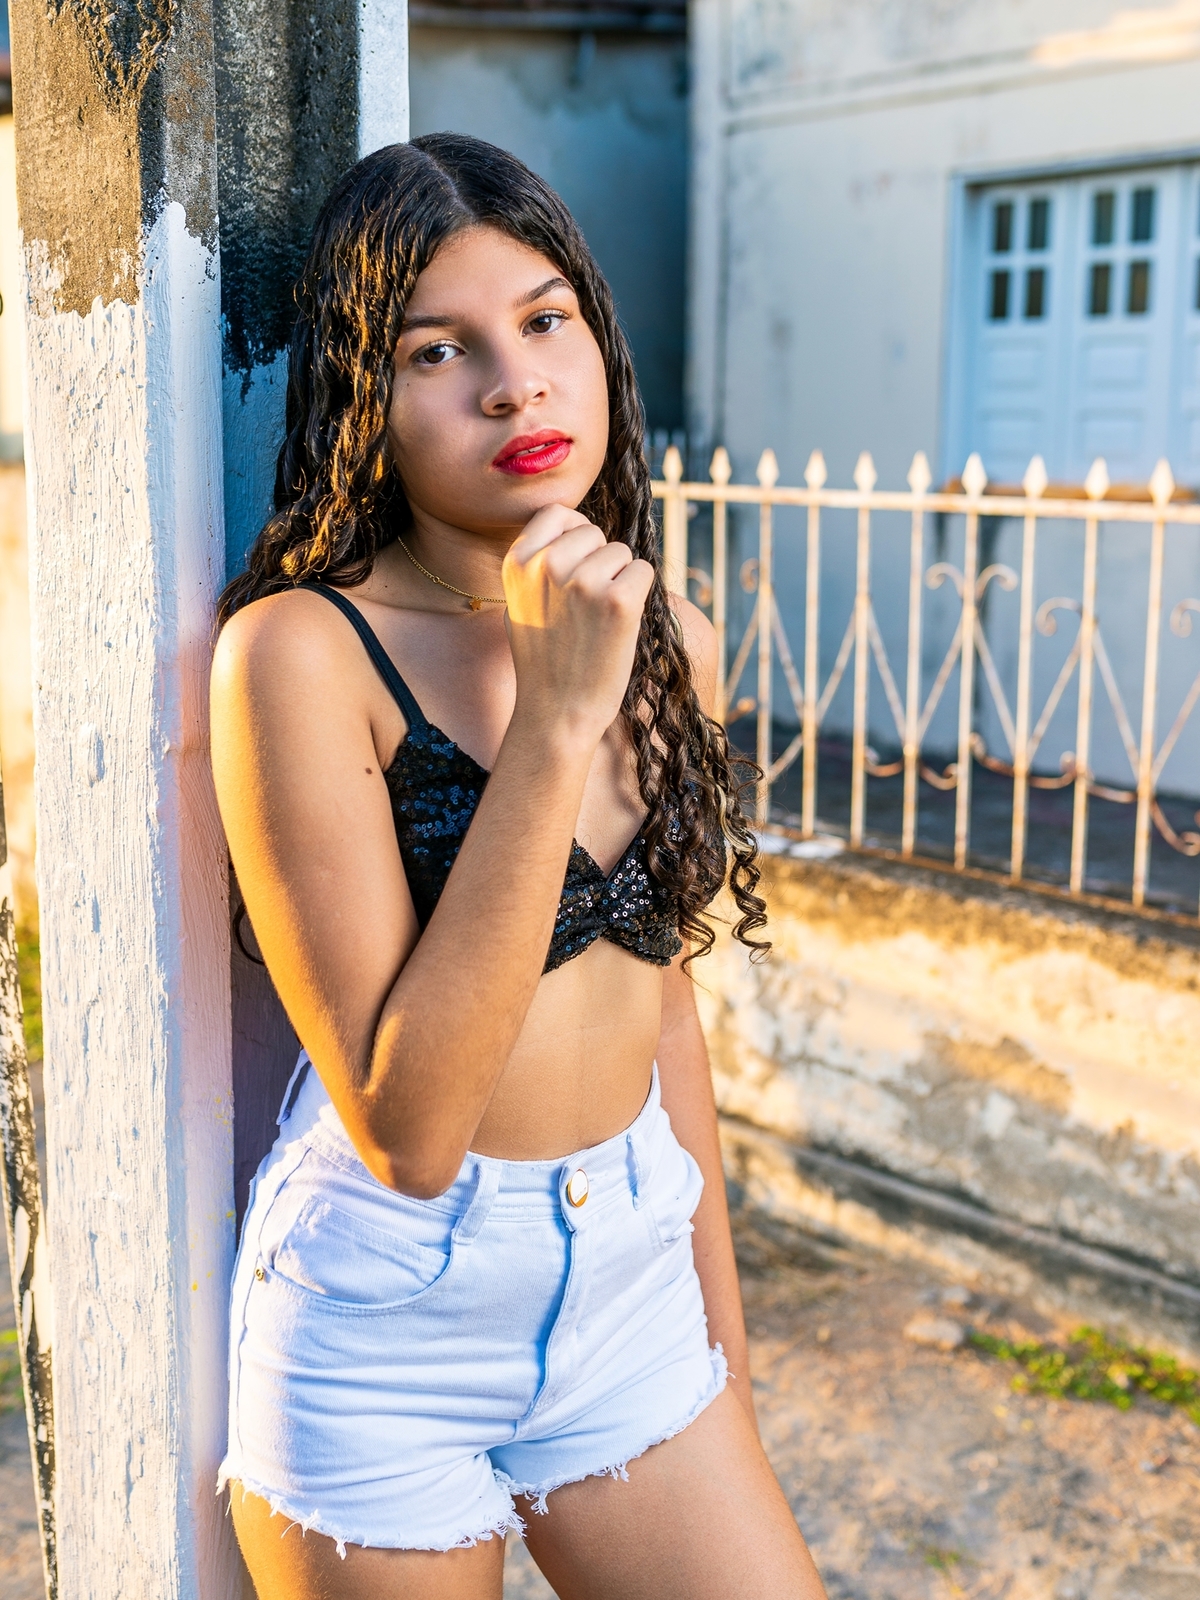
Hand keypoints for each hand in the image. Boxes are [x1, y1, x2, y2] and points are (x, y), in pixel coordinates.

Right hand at [502, 504, 653, 752]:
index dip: (574, 535)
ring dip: (620, 580)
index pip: (557, 513)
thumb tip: (572, 531)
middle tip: (586, 607)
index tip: (576, 566)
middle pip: (594, 532)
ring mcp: (584, 581)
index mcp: (517, 562)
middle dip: (599, 561)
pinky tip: (619, 624)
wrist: (556, 712)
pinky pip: (644, 571)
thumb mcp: (521, 603)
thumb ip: (537, 564)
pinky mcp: (618, 601)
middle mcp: (548, 564)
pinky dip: (640, 594)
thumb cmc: (544, 661)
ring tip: (598, 620)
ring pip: (622, 552)